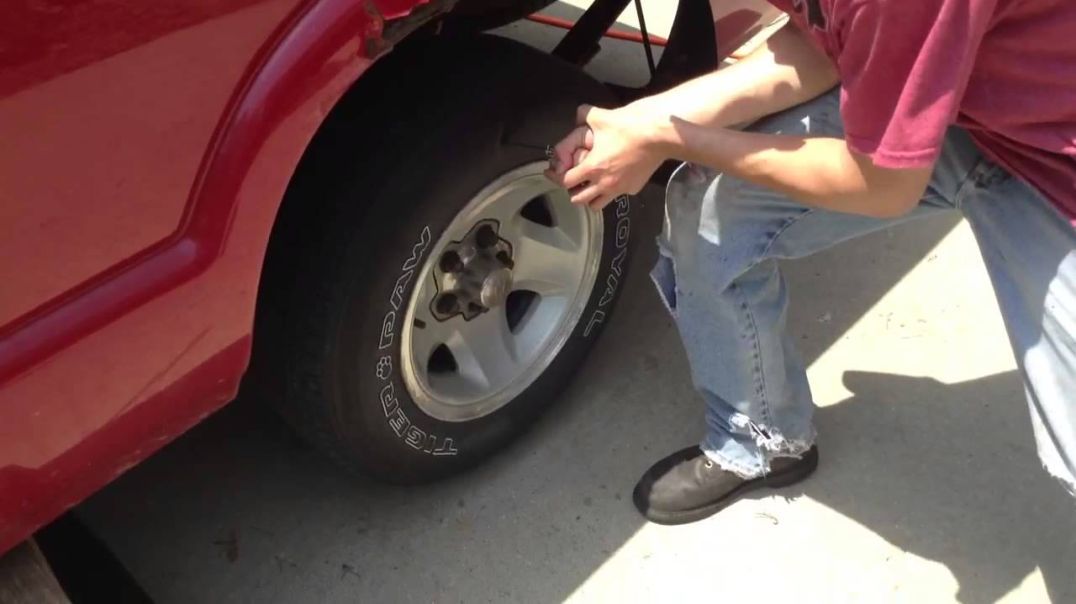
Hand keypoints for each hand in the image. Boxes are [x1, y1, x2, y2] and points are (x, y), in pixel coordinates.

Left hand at [547, 103, 667, 210]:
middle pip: (578, 199)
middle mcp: (604, 183)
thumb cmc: (631, 127)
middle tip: (572, 180)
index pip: (566, 181)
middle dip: (571, 191)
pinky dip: (611, 192)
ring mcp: (619, 189)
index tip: (553, 172)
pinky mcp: (633, 189)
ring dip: (590, 197)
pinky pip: (617, 196)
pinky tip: (612, 180)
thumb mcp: (602, 117)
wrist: (660, 136)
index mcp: (592, 168)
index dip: (557, 177)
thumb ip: (585, 114)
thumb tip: (578, 113)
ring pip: (597, 204)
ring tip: (589, 186)